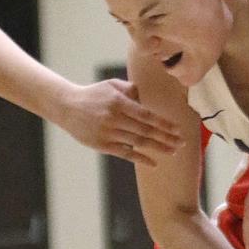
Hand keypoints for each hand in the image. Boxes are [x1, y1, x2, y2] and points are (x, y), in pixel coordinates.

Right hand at [59, 80, 181, 164]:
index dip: (164, 124)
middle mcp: (114, 118)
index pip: (147, 115)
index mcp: (119, 102)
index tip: (178, 129)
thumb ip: (131, 90)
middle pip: (146, 131)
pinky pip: (125, 153)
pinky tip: (153, 163)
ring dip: (158, 148)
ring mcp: (108, 132)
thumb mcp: (112, 85)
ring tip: (172, 151)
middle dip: (166, 138)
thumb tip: (148, 100)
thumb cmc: (94, 95)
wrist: (67, 106)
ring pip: (138, 143)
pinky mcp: (102, 145)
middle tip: (182, 143)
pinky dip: (140, 158)